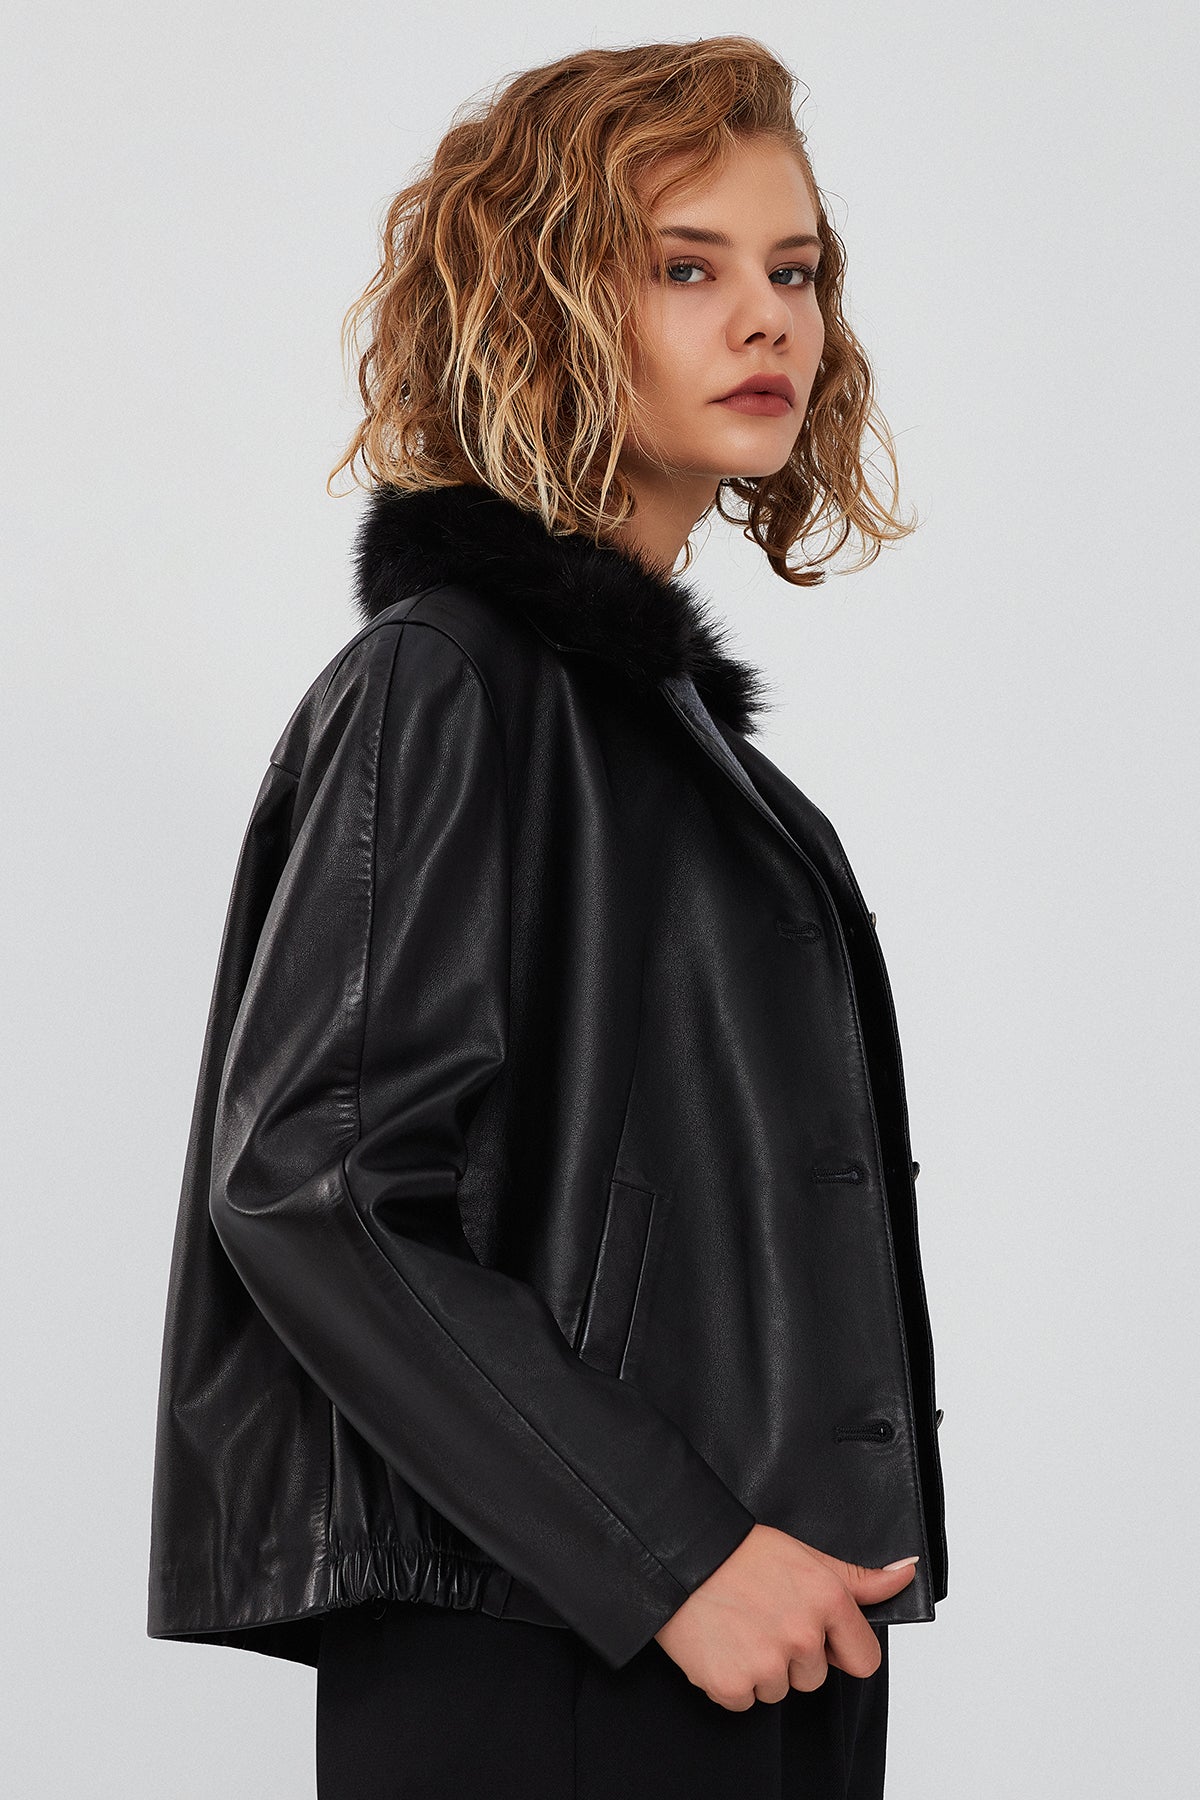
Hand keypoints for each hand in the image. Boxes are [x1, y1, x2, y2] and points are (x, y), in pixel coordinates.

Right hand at [653, 1523, 917, 1710]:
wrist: (677, 1554)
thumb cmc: (740, 1551)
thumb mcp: (806, 1555)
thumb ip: (860, 1578)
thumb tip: (907, 1574)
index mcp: (827, 1600)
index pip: (865, 1660)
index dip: (841, 1650)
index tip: (818, 1635)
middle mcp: (803, 1635)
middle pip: (815, 1676)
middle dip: (792, 1654)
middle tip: (762, 1615)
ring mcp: (767, 1663)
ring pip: (779, 1689)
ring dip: (760, 1667)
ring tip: (737, 1625)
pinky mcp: (732, 1685)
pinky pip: (744, 1700)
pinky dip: (730, 1679)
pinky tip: (718, 1642)